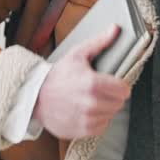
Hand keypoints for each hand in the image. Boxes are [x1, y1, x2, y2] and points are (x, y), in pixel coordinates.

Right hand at [31, 24, 130, 138]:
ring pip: (110, 115)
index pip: (124, 90)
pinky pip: (101, 127)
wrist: (35, 96)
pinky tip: (86, 111)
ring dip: (105, 109)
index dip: (120, 86)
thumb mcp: (78, 54)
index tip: (113, 84)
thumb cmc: (57, 74)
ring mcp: (86, 119)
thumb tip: (116, 28)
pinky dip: (97, 120)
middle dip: (112, 97)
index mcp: (93, 83)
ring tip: (91, 100)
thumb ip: (100, 42)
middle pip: (119, 104)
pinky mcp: (81, 131)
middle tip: (100, 91)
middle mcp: (91, 103)